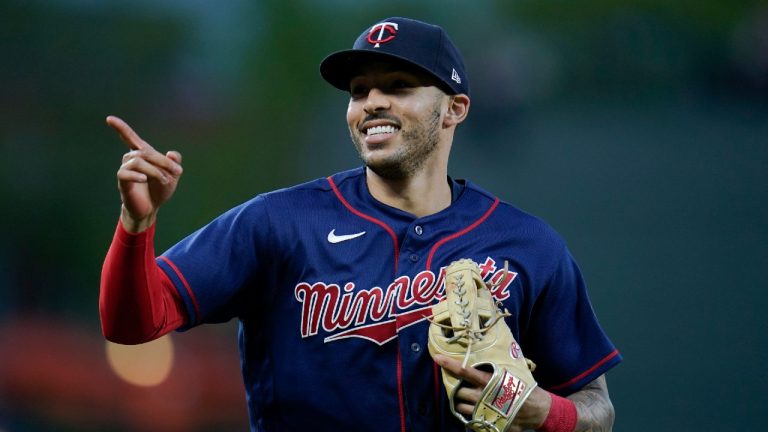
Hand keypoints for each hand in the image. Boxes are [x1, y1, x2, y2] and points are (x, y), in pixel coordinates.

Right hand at [107, 115, 182, 231]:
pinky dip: (136, 175)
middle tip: (177, 172)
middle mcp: (131, 160)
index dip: (121, 128)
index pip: (130, 138)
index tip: (109, 118)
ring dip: (155, 170)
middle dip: (163, 161)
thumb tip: (172, 154)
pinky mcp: (123, 183)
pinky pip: (124, 173)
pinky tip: (144, 179)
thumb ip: (174, 162)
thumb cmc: (159, 189)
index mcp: (143, 155)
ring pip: (137, 161)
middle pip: (145, 152)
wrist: (152, 208)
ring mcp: (126, 171)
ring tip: (165, 180)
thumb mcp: (172, 175)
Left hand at [433, 354, 551, 431]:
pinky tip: (475, 410)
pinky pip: (469, 419)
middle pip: (458, 391)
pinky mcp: (485, 423)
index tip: (437, 359)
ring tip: (467, 398)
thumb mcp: (509, 374)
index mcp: (487, 382)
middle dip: (457, 388)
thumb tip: (483, 360)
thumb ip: (493, 370)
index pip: (463, 371)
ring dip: (461, 402)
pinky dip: (469, 414)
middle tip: (460, 385)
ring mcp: (482, 411)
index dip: (449, 364)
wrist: (536, 410)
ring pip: (460, 406)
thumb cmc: (523, 388)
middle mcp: (482, 396)